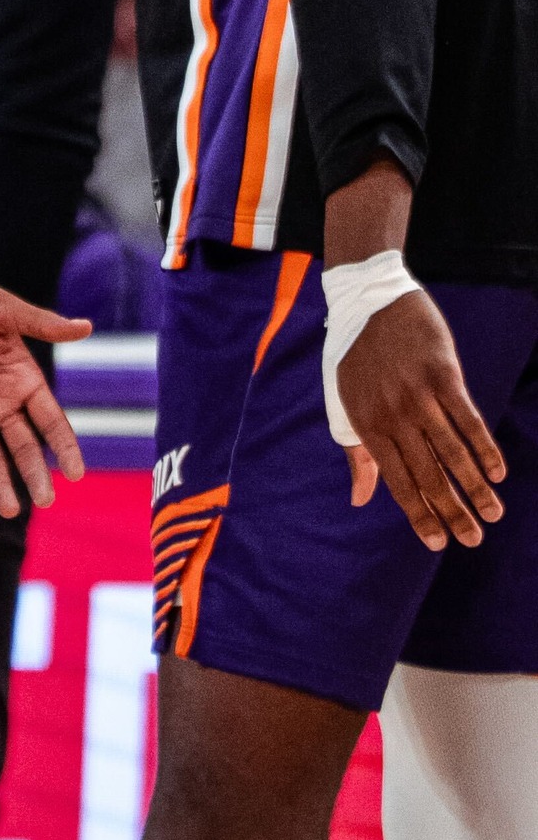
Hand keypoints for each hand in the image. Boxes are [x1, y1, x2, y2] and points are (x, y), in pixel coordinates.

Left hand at [0, 270, 88, 515]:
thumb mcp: (0, 310)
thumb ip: (40, 324)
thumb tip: (86, 327)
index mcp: (21, 378)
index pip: (50, 420)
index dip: (64, 446)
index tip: (77, 473)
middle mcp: (0, 403)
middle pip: (23, 446)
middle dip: (34, 474)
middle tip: (45, 500)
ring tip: (9, 509)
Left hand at [339, 288, 504, 550]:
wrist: (368, 296)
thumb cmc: (353, 354)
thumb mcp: (342, 401)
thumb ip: (355, 451)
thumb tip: (360, 499)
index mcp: (366, 424)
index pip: (397, 481)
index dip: (419, 514)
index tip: (437, 543)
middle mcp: (393, 414)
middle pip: (428, 474)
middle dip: (452, 512)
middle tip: (473, 540)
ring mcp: (419, 394)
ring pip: (453, 453)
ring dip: (476, 488)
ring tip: (492, 515)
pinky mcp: (443, 375)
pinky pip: (469, 420)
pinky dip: (485, 448)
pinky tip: (497, 472)